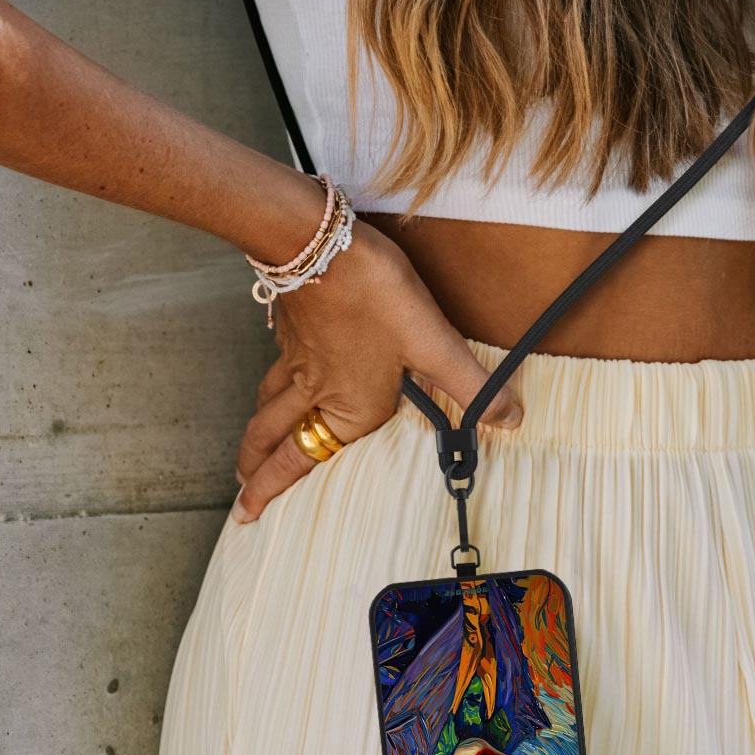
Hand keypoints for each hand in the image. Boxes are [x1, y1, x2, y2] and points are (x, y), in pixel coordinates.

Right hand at [232, 218, 521, 521]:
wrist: (317, 238)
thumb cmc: (372, 295)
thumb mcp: (433, 343)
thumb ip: (471, 387)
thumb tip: (512, 420)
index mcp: (346, 409)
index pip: (299, 463)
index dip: (269, 491)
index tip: (245, 515)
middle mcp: (315, 392)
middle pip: (271, 439)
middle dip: (255, 470)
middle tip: (243, 494)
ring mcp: (297, 360)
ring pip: (267, 406)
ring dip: (257, 435)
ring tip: (250, 451)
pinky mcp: (292, 330)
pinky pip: (274, 371)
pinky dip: (268, 390)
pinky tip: (278, 380)